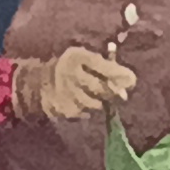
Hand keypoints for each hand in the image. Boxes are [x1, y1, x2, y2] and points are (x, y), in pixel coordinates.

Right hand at [17, 44, 135, 122]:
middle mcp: (71, 75)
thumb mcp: (83, 56)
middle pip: (103, 89)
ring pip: (96, 104)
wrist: (38, 82)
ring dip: (100, 101)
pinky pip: (86, 113)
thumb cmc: (68, 66)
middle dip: (113, 92)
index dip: (121, 74)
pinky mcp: (64, 110)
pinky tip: (80, 101)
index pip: (105, 67)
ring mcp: (67, 94)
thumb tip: (129, 79)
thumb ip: (105, 63)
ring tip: (92, 94)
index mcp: (77, 56)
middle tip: (119, 93)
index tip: (132, 80)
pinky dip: (88, 109)